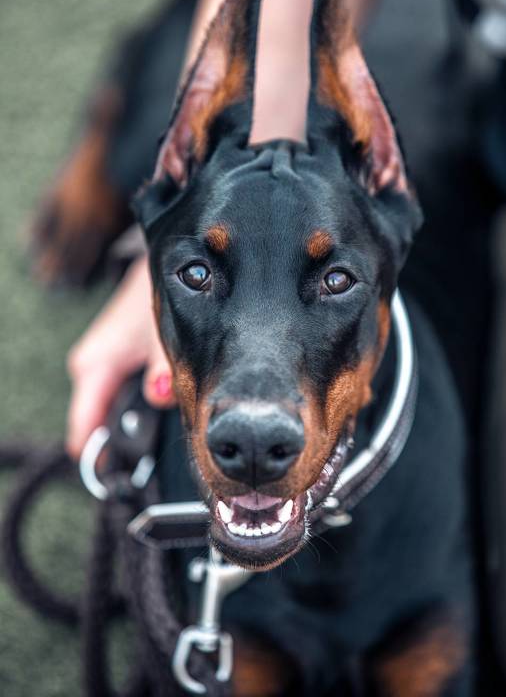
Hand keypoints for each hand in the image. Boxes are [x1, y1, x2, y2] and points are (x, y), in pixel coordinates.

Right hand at [66, 256, 176, 457]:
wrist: (172, 260)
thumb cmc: (160, 288)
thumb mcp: (164, 329)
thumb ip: (164, 364)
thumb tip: (160, 395)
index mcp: (94, 366)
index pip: (85, 429)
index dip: (105, 461)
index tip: (130, 484)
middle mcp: (93, 367)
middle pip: (103, 424)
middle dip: (134, 442)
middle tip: (175, 453)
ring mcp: (105, 363)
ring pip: (117, 408)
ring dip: (143, 421)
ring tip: (181, 425)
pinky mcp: (119, 359)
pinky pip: (126, 394)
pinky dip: (146, 403)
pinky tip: (173, 400)